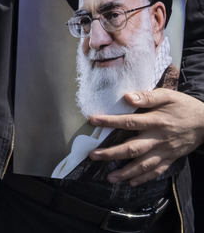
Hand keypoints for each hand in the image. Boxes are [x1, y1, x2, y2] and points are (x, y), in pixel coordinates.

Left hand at [87, 89, 203, 184]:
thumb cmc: (184, 106)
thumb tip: (127, 97)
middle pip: (133, 148)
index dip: (111, 122)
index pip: (130, 122)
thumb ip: (148, 96)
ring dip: (126, 172)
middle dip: (112, 154)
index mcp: (156, 121)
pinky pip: (157, 171)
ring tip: (110, 177)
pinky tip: (131, 182)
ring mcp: (165, 151)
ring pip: (143, 165)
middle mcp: (159, 139)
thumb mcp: (168, 95)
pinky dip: (144, 178)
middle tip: (94, 155)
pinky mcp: (171, 158)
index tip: (93, 121)